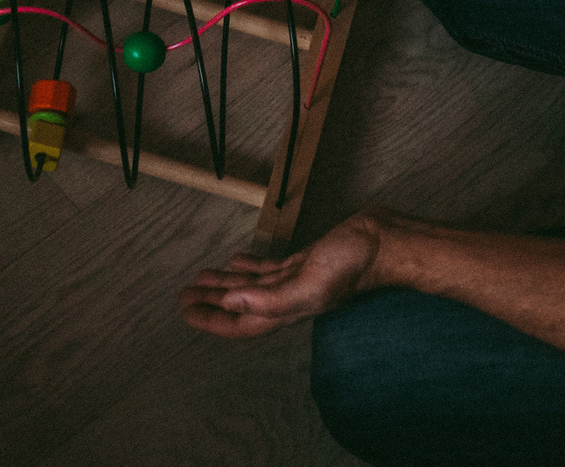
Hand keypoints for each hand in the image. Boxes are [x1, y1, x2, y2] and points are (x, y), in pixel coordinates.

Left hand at [180, 214, 390, 339]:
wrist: (382, 242)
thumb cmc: (351, 265)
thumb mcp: (310, 284)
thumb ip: (271, 299)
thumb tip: (232, 303)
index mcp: (285, 309)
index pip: (239, 322)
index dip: (210, 319)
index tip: (184, 310)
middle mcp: (287, 299)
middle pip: (239, 305)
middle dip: (210, 302)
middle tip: (183, 295)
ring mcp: (295, 280)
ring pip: (251, 286)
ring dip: (225, 284)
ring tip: (201, 278)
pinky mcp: (303, 262)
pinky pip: (269, 268)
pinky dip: (249, 266)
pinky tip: (237, 260)